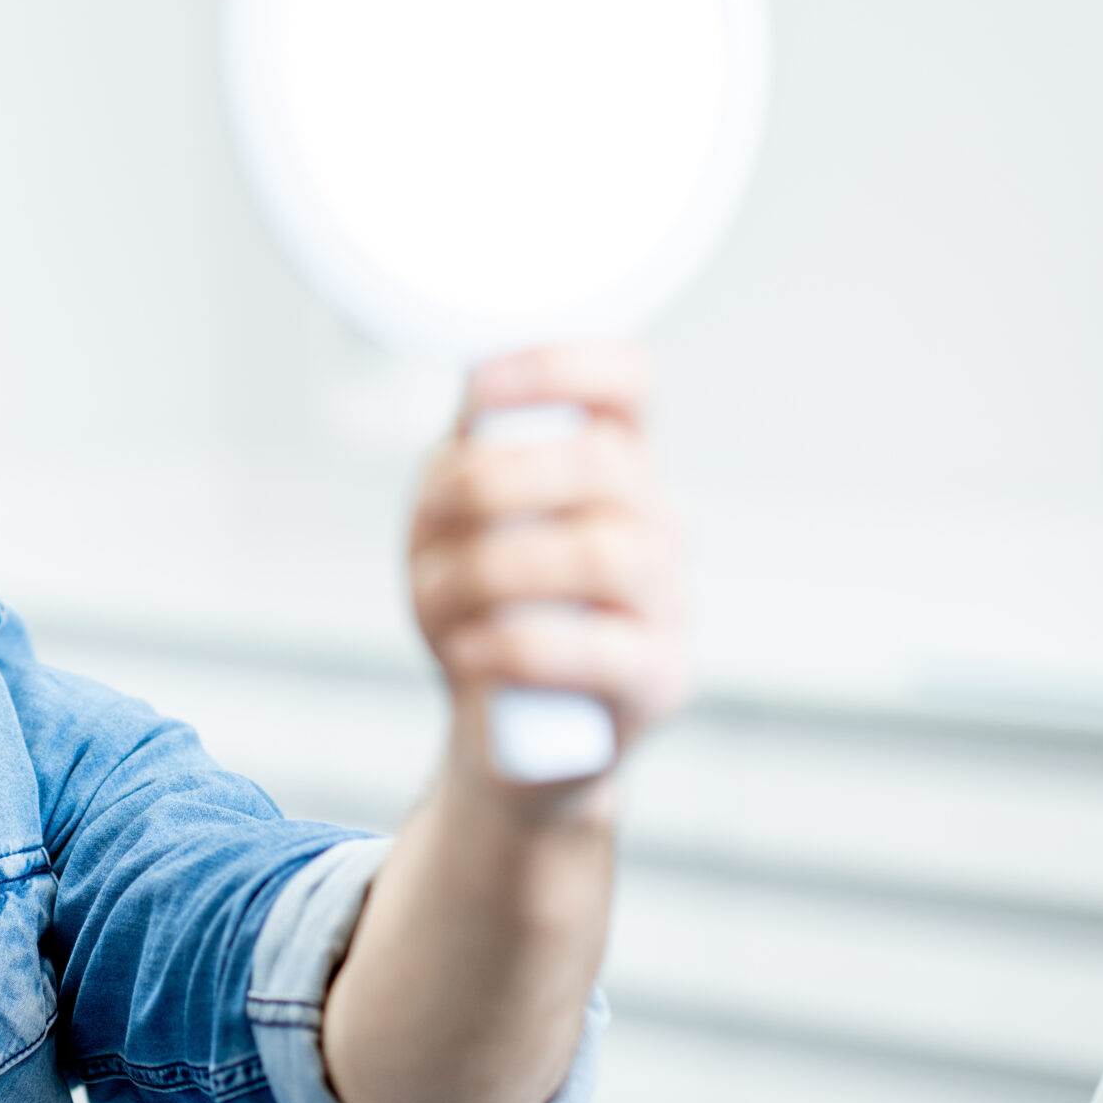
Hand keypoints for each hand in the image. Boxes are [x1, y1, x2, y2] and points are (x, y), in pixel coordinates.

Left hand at [409, 342, 688, 758]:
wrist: (503, 737)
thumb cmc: (482, 610)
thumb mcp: (455, 519)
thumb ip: (470, 452)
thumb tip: (479, 391)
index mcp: (612, 461)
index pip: (627, 378)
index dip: (560, 366)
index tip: (481, 390)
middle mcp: (656, 520)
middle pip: (606, 464)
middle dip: (495, 482)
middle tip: (435, 518)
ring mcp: (668, 601)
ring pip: (601, 553)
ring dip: (492, 569)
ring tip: (438, 595)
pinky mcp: (659, 680)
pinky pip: (597, 650)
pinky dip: (511, 644)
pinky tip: (468, 648)